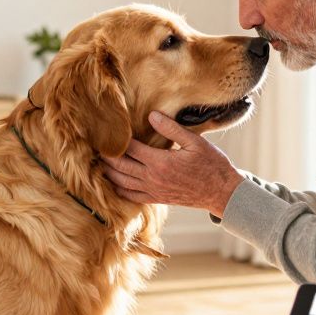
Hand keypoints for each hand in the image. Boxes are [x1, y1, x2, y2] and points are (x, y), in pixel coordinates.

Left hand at [103, 111, 243, 216]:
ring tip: (98, 161)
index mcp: (160, 162)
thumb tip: (151, 115)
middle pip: (119, 166)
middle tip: (94, 145)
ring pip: (120, 182)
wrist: (221, 193)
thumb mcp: (195, 142)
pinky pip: (130, 196)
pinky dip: (118, 189)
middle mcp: (152, 178)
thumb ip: (171, 129)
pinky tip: (112, 181)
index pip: (130, 148)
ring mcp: (153, 191)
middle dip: (105, 155)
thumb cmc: (211, 165)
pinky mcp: (156, 199)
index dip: (117, 139)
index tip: (107, 130)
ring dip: (107, 172)